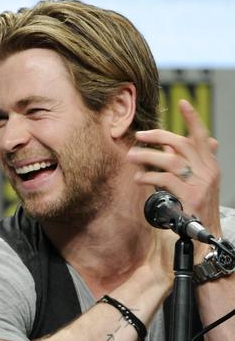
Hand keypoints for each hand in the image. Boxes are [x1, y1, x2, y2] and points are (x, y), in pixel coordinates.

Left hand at [127, 99, 220, 252]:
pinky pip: (166, 180)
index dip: (192, 119)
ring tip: (131, 157)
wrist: (205, 237)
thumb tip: (167, 146)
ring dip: (148, 156)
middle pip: (182, 144)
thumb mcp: (192, 182)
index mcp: (209, 165)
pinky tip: (139, 179)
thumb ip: (183, 163)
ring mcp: (202, 183)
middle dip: (158, 136)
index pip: (202, 136)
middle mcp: (209, 171)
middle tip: (138, 136)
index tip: (182, 103)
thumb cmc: (195, 209)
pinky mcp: (192, 196)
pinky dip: (149, 177)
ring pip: (172, 160)